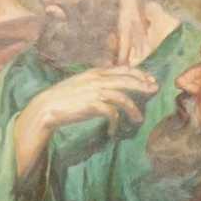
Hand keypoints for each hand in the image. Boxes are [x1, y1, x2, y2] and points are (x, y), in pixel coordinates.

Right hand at [18, 65, 160, 136]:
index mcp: (95, 72)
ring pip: (123, 97)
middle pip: (127, 79)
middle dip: (143, 85)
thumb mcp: (81, 84)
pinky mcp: (92, 105)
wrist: (46, 107)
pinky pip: (111, 113)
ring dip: (133, 109)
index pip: (123, 69)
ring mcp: (95, 91)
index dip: (139, 73)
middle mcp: (97, 79)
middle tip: (155, 90)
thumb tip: (111, 87)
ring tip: (139, 119)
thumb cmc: (62, 98)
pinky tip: (114, 131)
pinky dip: (115, 122)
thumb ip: (96, 82)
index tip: (149, 80)